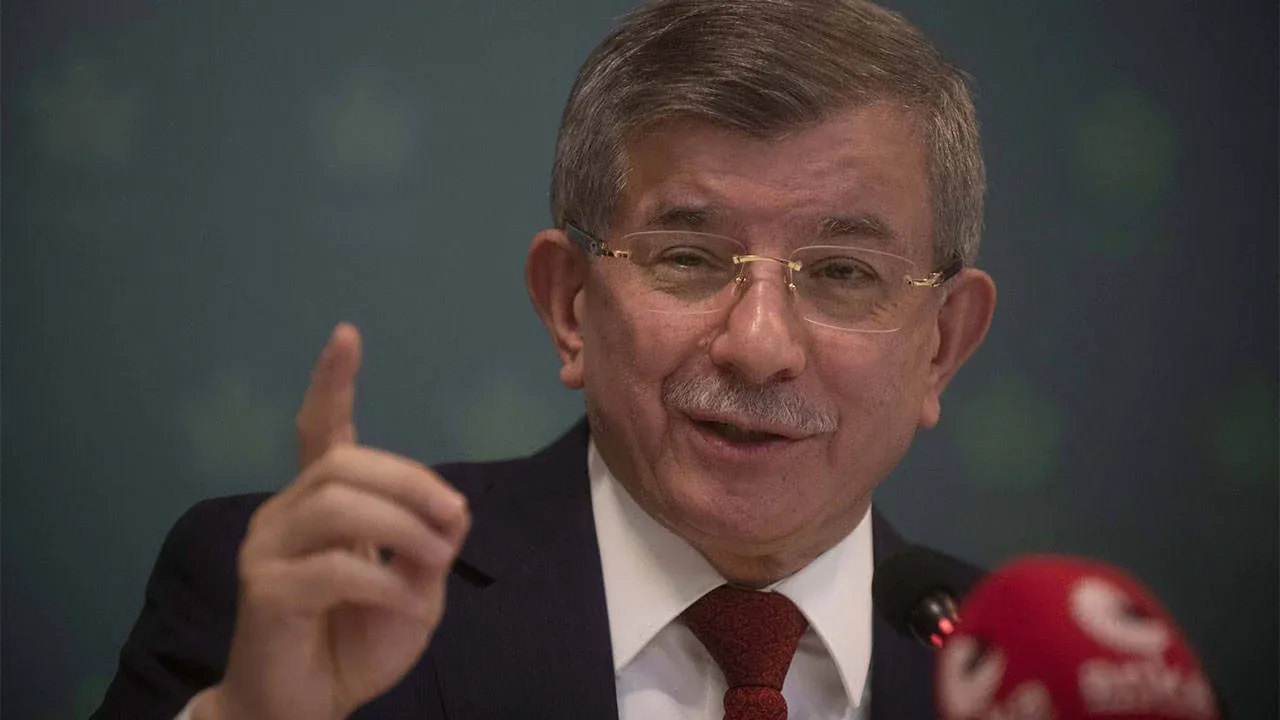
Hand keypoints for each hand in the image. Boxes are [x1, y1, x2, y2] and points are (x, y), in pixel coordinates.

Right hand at [195, 324, 469, 719]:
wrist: (306, 706)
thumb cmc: (357, 640)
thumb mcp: (415, 589)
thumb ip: (430, 545)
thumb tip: (455, 507)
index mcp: (319, 505)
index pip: (320, 429)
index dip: (333, 382)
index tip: (347, 334)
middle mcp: (285, 514)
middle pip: (344, 463)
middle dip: (410, 480)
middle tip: (453, 516)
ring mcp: (267, 550)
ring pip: (337, 505)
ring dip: (403, 528)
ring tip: (437, 560)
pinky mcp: (264, 591)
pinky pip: (334, 569)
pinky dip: (384, 582)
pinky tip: (404, 602)